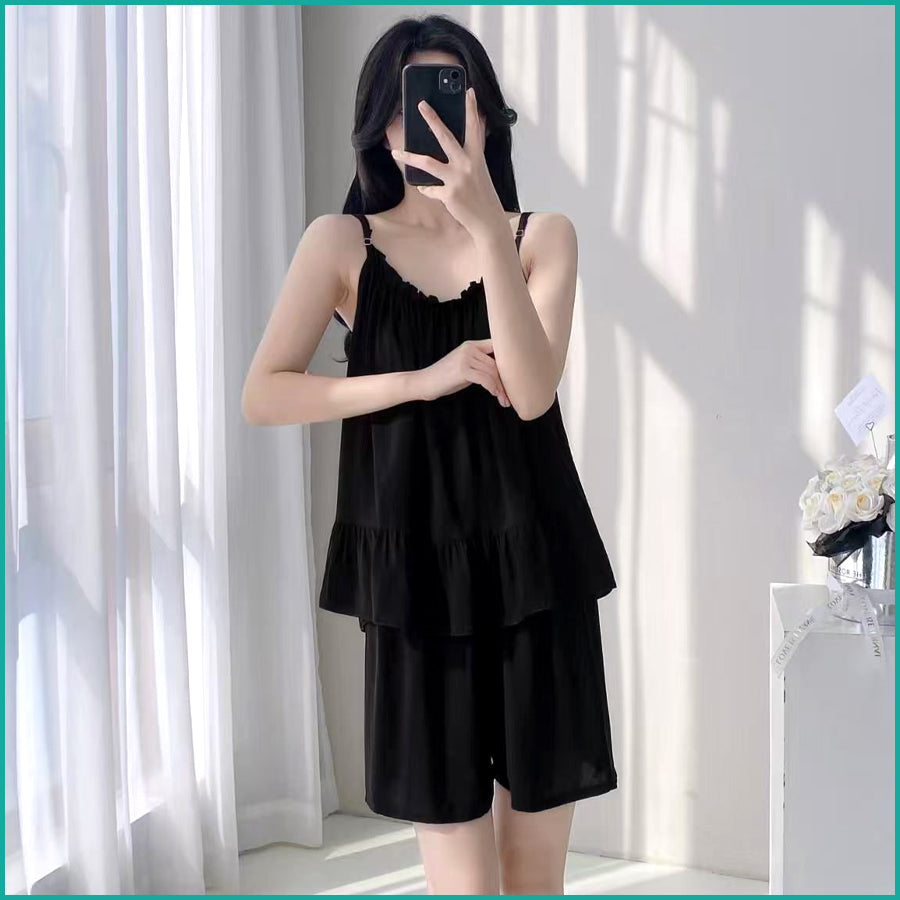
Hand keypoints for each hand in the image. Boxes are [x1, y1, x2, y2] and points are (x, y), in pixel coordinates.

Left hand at [390, 88, 507, 240]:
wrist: (487, 221)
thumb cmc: (482, 194)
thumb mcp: (479, 171)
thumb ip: (468, 156)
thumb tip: (450, 144)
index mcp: (476, 156)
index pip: (474, 128)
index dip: (471, 109)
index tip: (468, 91)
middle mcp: (467, 165)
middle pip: (445, 137)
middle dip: (432, 119)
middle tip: (420, 105)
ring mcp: (457, 179)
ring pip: (427, 163)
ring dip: (409, 157)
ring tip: (395, 153)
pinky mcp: (449, 195)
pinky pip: (429, 189)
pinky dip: (426, 189)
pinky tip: (424, 189)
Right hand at [412, 338, 510, 406]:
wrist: (425, 383)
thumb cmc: (445, 378)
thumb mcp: (465, 367)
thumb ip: (480, 365)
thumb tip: (501, 374)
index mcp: (472, 345)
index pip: (497, 348)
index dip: (509, 362)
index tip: (516, 377)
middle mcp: (470, 348)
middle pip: (497, 364)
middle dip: (505, 382)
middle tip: (510, 396)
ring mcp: (466, 357)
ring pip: (492, 372)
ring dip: (500, 388)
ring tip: (504, 400)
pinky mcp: (463, 369)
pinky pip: (485, 379)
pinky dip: (493, 388)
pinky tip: (495, 395)